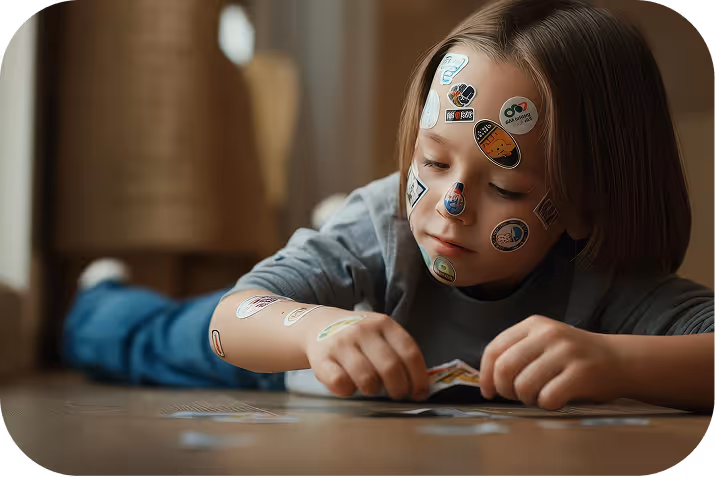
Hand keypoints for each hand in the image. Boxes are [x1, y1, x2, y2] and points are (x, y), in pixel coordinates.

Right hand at [305, 313, 429, 400]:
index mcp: (384, 324)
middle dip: (399, 388)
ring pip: (367, 377)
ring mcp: (342, 343)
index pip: (409, 352)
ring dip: (373, 390)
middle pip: (390, 367)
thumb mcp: (380, 334)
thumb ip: (398, 353)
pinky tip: (349, 386)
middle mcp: (363, 330)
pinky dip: (348, 391)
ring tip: (371, 388)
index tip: (420, 393)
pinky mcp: (322, 358)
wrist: (317, 325)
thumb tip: (420, 385)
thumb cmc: (357, 336)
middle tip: (398, 395)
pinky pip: (341, 383)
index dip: (419, 378)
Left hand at [479, 315, 625, 409]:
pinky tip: (557, 399)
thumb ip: (517, 352)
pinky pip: (547, 397)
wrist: (621, 360)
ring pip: (523, 386)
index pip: (494, 349)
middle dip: (505, 390)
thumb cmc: (575, 358)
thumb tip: (488, 380)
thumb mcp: (544, 343)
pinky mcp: (581, 372)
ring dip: (527, 399)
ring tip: (540, 396)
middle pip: (504, 368)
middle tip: (516, 396)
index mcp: (534, 324)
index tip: (488, 391)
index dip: (485, 374)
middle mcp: (548, 334)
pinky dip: (547, 405)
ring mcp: (565, 352)